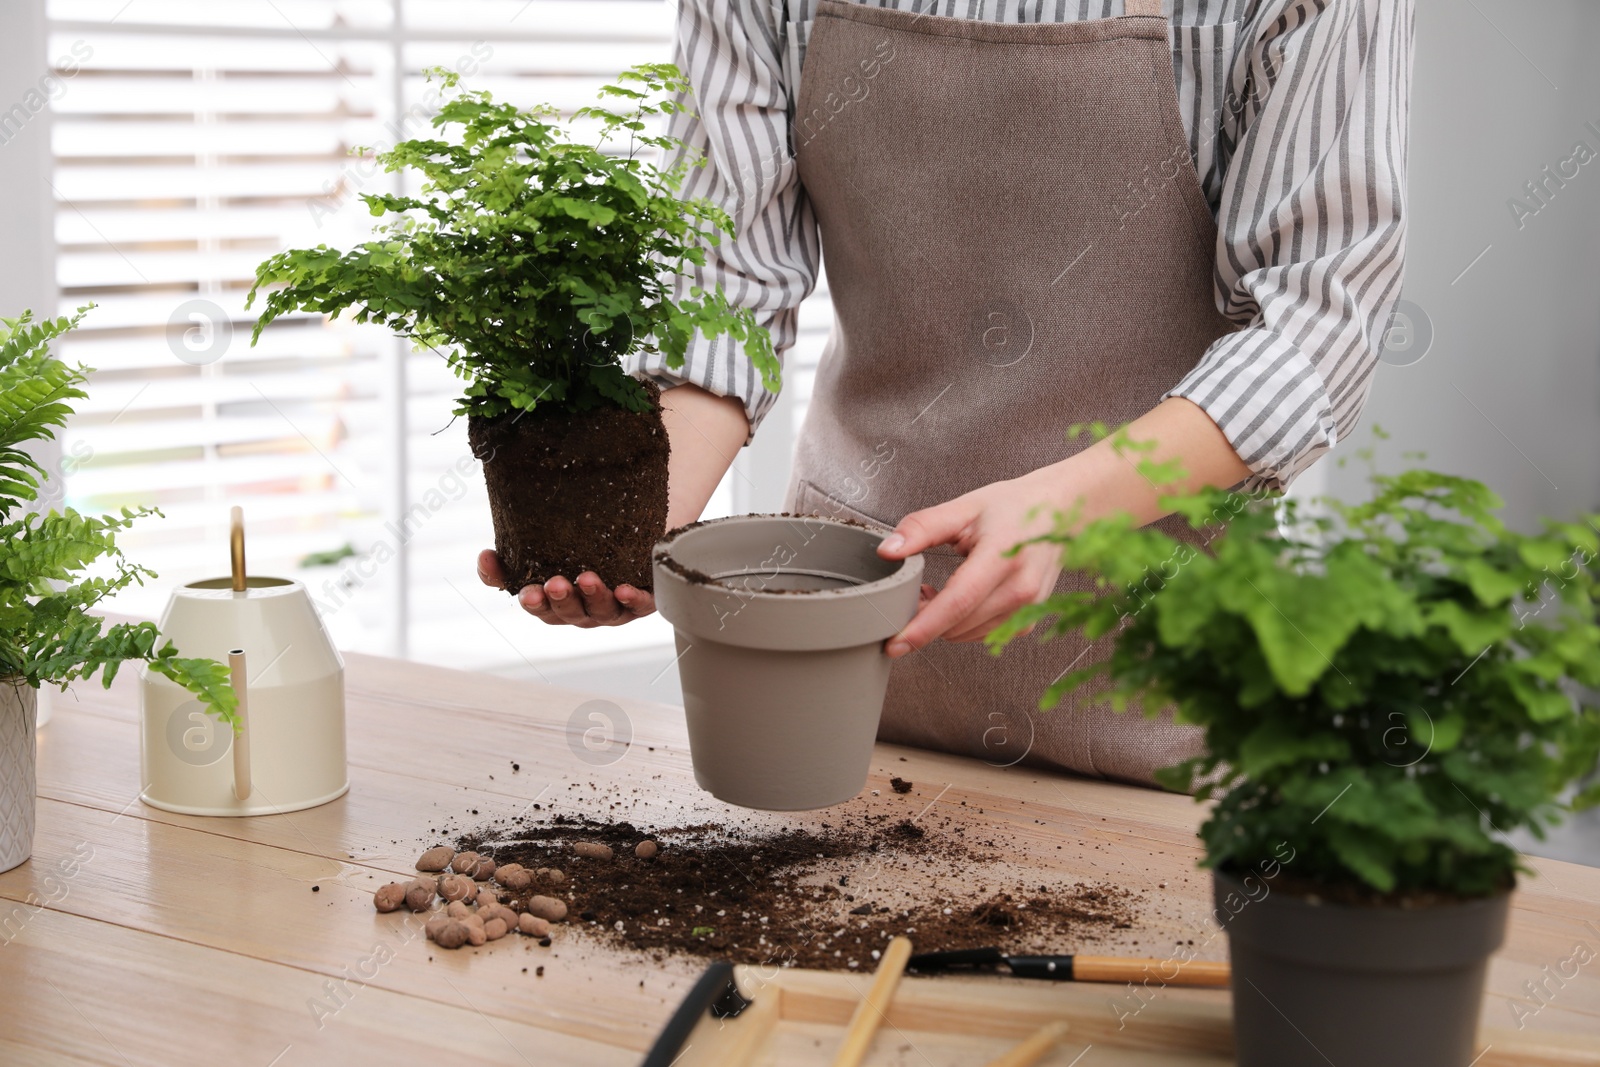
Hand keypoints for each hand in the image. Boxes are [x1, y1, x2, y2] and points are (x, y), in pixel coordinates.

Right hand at [476, 550, 655, 626]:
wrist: (640, 525)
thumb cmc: (587, 542)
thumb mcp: (547, 545)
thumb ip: (512, 557)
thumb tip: (484, 558)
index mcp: (559, 601)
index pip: (540, 607)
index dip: (532, 603)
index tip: (526, 592)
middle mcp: (586, 609)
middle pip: (570, 613)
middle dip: (560, 600)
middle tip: (554, 585)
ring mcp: (616, 607)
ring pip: (603, 610)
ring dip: (593, 596)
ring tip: (586, 579)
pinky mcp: (646, 598)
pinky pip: (641, 604)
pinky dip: (633, 599)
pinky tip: (625, 589)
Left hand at [875, 470, 1065, 657]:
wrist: (1060, 511)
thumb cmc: (1013, 507)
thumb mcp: (963, 508)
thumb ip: (922, 528)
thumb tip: (887, 551)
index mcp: (1002, 556)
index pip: (958, 602)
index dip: (924, 626)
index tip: (895, 641)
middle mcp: (1020, 588)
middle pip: (958, 624)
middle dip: (925, 619)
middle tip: (913, 592)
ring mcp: (1028, 607)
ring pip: (968, 634)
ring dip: (943, 623)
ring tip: (936, 591)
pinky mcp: (1028, 620)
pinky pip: (983, 634)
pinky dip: (962, 624)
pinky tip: (959, 599)